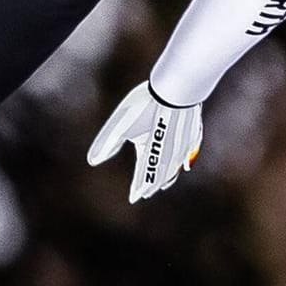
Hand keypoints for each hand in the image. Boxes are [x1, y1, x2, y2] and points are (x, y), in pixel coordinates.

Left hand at [86, 83, 202, 202]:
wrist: (178, 86)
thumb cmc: (147, 104)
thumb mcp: (121, 123)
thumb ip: (108, 143)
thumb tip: (92, 160)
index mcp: (152, 153)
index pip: (143, 176)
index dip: (138, 188)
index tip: (133, 199)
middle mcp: (170, 154)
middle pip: (161, 175)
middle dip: (152, 184)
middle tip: (146, 194)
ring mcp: (184, 145)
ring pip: (176, 167)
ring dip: (168, 176)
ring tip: (164, 183)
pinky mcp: (193, 132)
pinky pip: (190, 153)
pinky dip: (186, 162)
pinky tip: (187, 165)